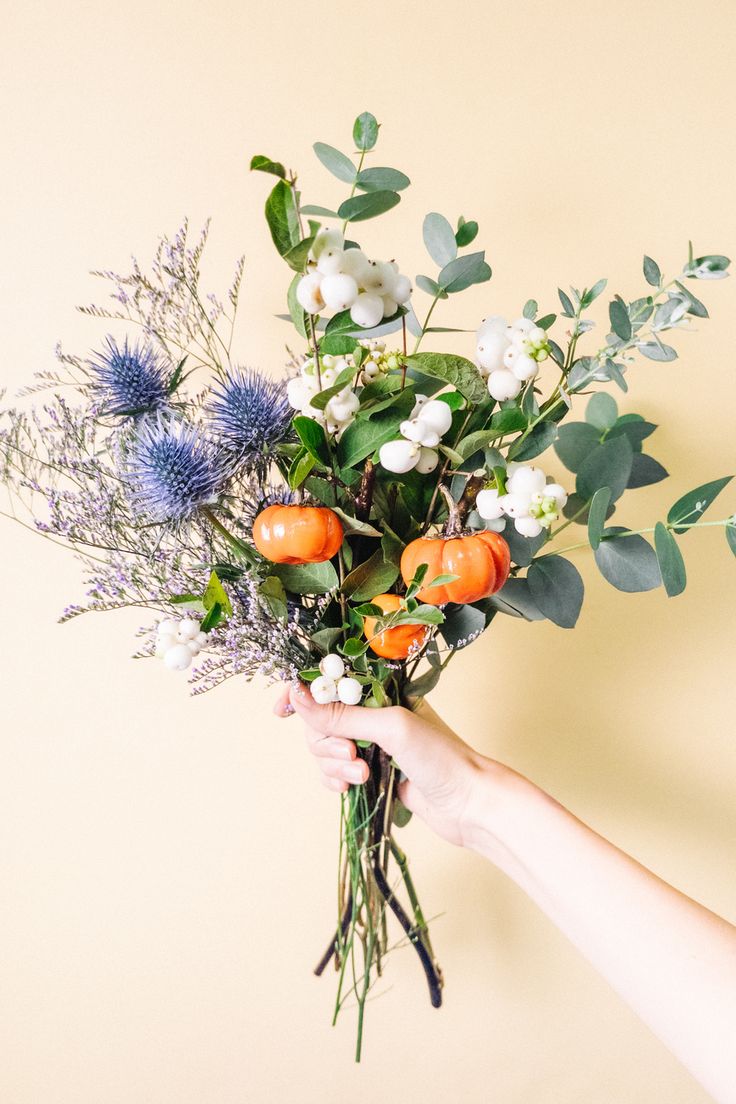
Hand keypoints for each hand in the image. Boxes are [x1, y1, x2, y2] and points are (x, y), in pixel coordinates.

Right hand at [274, 683, 502, 848]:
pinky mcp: (370, 773)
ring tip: (361, 775)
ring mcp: (371, 744)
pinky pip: (334, 773)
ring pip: (325, 749)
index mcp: (381, 689)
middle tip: (350, 755)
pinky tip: (351, 788)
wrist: (469, 804)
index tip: (282, 710)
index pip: (331, 680)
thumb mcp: (390, 727)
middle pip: (321, 719)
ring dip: (333, 764)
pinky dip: (335, 781)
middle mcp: (374, 712)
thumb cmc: (441, 756)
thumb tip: (298, 696)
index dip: (304, 692)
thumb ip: (343, 714)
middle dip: (325, 740)